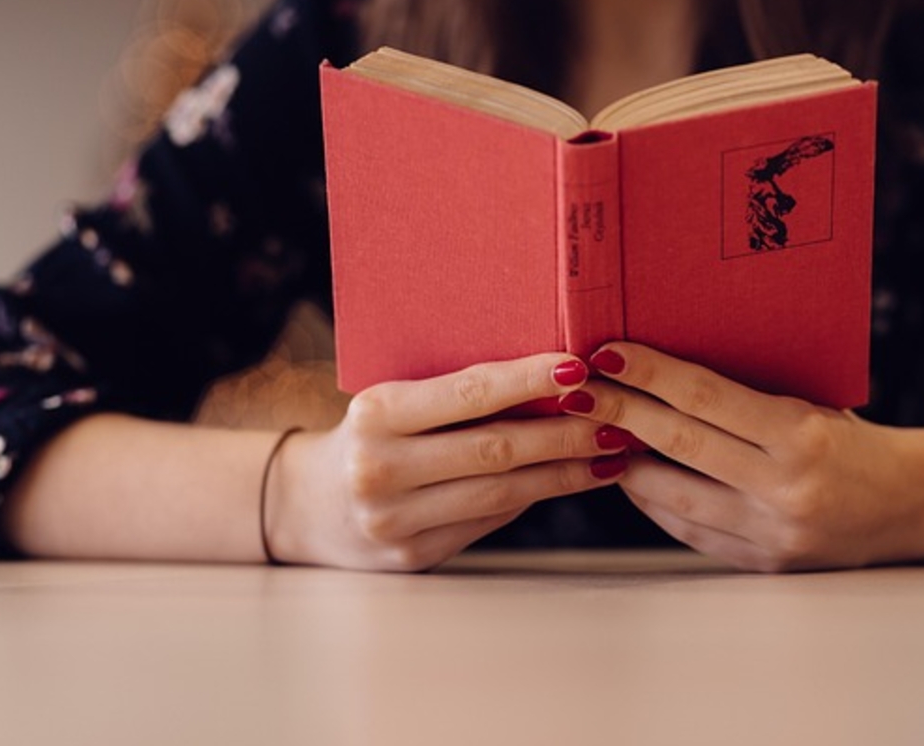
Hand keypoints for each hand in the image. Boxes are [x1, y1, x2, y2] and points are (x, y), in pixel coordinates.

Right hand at [266, 353, 629, 571]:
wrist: (306, 505)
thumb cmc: (370, 436)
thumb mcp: (394, 402)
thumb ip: (456, 396)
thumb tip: (554, 380)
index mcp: (376, 414)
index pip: (468, 392)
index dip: (528, 379)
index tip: (579, 366)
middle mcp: (381, 469)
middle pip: (495, 449)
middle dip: (565, 434)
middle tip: (617, 419)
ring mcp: (395, 520)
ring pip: (502, 493)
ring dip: (565, 473)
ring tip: (610, 453)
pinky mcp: (414, 556)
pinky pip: (489, 521)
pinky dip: (535, 497)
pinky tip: (570, 480)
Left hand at [558, 342, 923, 571]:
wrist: (914, 506)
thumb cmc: (860, 442)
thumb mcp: (815, 404)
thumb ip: (750, 397)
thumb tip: (669, 371)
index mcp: (801, 436)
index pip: (706, 397)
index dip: (650, 373)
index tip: (608, 353)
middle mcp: (783, 488)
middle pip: (678, 444)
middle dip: (619, 412)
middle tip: (578, 389)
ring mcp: (771, 533)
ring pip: (673, 496)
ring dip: (625, 462)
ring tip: (593, 432)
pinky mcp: (763, 562)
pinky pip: (690, 530)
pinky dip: (655, 502)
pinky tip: (632, 476)